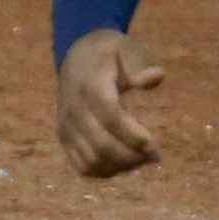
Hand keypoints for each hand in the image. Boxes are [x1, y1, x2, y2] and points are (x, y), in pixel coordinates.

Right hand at [56, 26, 164, 179]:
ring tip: (140, 160)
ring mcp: (66, 126)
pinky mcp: (64, 137)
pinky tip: (122, 163)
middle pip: (101, 145)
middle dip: (131, 157)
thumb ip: (140, 64)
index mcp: (90, 85)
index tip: (153, 144)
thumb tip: (155, 78)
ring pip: (92, 160)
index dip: (132, 135)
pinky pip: (82, 166)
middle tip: (154, 155)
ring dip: (120, 166)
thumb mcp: (127, 48)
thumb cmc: (109, 53)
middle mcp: (74, 109)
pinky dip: (104, 171)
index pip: (110, 117)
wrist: (76, 54)